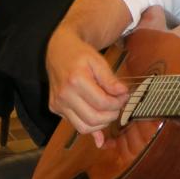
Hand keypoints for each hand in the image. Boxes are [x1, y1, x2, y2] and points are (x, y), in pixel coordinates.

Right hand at [46, 23, 128, 147]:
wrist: (59, 51)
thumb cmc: (79, 55)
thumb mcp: (98, 61)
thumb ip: (110, 79)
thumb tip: (123, 93)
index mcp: (76, 80)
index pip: (102, 103)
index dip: (117, 103)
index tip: (124, 97)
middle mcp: (64, 95)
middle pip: (93, 118)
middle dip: (111, 115)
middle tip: (118, 105)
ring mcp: (58, 104)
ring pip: (84, 127)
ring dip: (101, 123)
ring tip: (108, 111)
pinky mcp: (56, 108)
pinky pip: (75, 125)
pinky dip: (90, 126)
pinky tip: (100, 122)